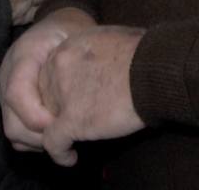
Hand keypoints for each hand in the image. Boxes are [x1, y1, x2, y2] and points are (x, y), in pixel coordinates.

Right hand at [0, 7, 97, 151]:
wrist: (59, 23)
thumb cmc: (71, 31)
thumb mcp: (76, 37)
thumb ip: (73, 62)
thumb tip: (77, 97)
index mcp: (22, 55)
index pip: (17, 93)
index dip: (36, 116)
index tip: (62, 126)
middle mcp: (7, 74)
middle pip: (11, 120)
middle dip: (40, 137)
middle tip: (68, 140)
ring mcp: (5, 90)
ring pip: (12, 129)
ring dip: (38, 142)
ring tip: (64, 141)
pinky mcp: (10, 102)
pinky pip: (16, 129)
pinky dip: (33, 139)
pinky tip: (55, 136)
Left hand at [38, 26, 145, 165]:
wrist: (153, 68)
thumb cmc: (145, 52)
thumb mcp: (113, 39)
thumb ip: (99, 51)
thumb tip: (109, 62)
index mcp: (67, 47)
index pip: (51, 73)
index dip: (61, 91)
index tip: (75, 101)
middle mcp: (57, 68)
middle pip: (45, 97)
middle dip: (56, 112)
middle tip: (72, 123)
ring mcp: (61, 95)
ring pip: (45, 121)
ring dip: (57, 133)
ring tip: (69, 143)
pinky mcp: (71, 120)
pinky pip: (53, 143)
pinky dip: (61, 153)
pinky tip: (70, 157)